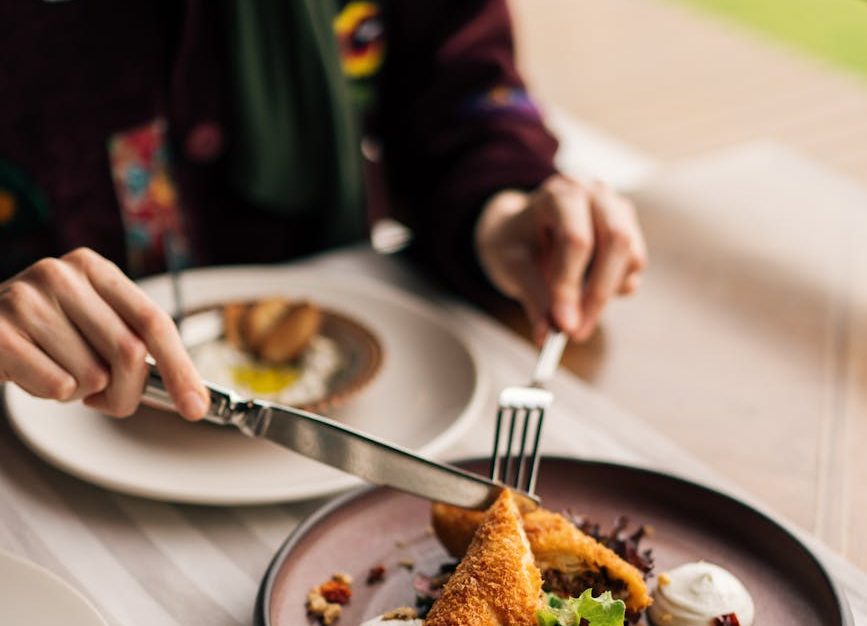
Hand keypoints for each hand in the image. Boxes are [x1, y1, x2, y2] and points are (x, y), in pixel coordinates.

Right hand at [0, 248, 208, 418]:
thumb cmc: (40, 332)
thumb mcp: (90, 324)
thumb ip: (134, 345)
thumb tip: (190, 395)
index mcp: (94, 268)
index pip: (154, 321)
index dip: (180, 368)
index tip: (196, 406)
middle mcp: (62, 274)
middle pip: (129, 352)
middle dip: (126, 391)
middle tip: (106, 400)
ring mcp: (27, 299)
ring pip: (91, 376)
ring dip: (80, 392)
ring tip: (55, 371)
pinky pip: (55, 386)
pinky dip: (50, 394)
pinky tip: (31, 374)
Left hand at [475, 174, 646, 343]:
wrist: (522, 227)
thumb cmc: (514, 242)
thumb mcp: (511, 266)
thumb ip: (532, 297)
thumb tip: (548, 336)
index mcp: (559, 194)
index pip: (575, 239)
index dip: (571, 285)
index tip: (562, 326)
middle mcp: (595, 194)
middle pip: (616, 241)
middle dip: (598, 294)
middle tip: (577, 333)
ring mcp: (617, 209)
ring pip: (631, 256)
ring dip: (605, 294)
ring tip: (574, 312)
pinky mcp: (629, 230)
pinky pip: (635, 266)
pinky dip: (615, 288)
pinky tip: (586, 290)